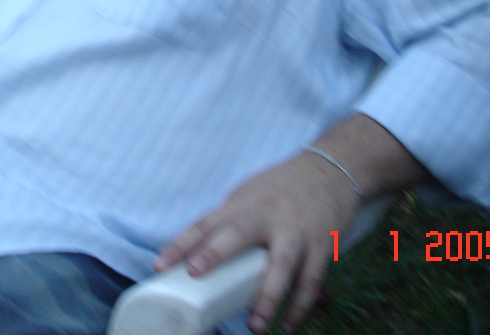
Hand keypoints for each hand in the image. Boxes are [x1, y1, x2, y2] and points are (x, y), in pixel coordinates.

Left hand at [154, 151, 361, 332]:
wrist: (330, 170)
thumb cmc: (281, 186)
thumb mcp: (248, 193)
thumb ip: (228, 219)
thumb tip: (200, 250)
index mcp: (242, 204)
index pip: (204, 224)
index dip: (180, 244)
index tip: (159, 266)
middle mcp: (266, 215)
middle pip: (237, 234)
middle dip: (215, 253)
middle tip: (196, 274)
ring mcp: (295, 230)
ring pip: (281, 266)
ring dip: (267, 298)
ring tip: (254, 326)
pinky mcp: (320, 244)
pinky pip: (310, 279)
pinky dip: (299, 305)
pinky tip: (288, 323)